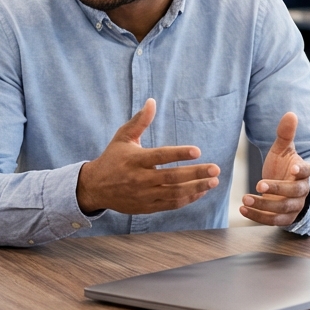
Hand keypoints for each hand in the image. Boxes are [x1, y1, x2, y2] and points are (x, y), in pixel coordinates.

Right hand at [76, 98, 219, 214]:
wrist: (94, 188)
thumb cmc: (112, 159)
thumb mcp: (122, 137)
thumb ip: (139, 121)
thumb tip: (152, 101)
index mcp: (135, 160)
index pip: (160, 156)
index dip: (179, 154)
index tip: (197, 151)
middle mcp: (140, 179)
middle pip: (172, 177)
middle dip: (196, 173)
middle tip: (215, 169)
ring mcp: (144, 195)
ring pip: (174, 193)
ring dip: (196, 188)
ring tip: (213, 181)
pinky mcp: (146, 207)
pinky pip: (171, 205)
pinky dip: (187, 199)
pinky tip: (200, 191)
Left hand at [240, 111, 309, 226]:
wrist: (287, 190)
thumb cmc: (285, 168)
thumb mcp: (284, 151)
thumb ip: (285, 134)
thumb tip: (290, 113)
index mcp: (304, 173)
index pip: (308, 172)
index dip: (302, 171)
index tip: (293, 169)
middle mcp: (302, 192)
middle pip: (294, 193)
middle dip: (277, 190)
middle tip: (259, 184)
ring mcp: (294, 207)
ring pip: (283, 209)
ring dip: (264, 205)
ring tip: (245, 198)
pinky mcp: (284, 218)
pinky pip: (273, 221)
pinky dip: (258, 217)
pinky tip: (242, 209)